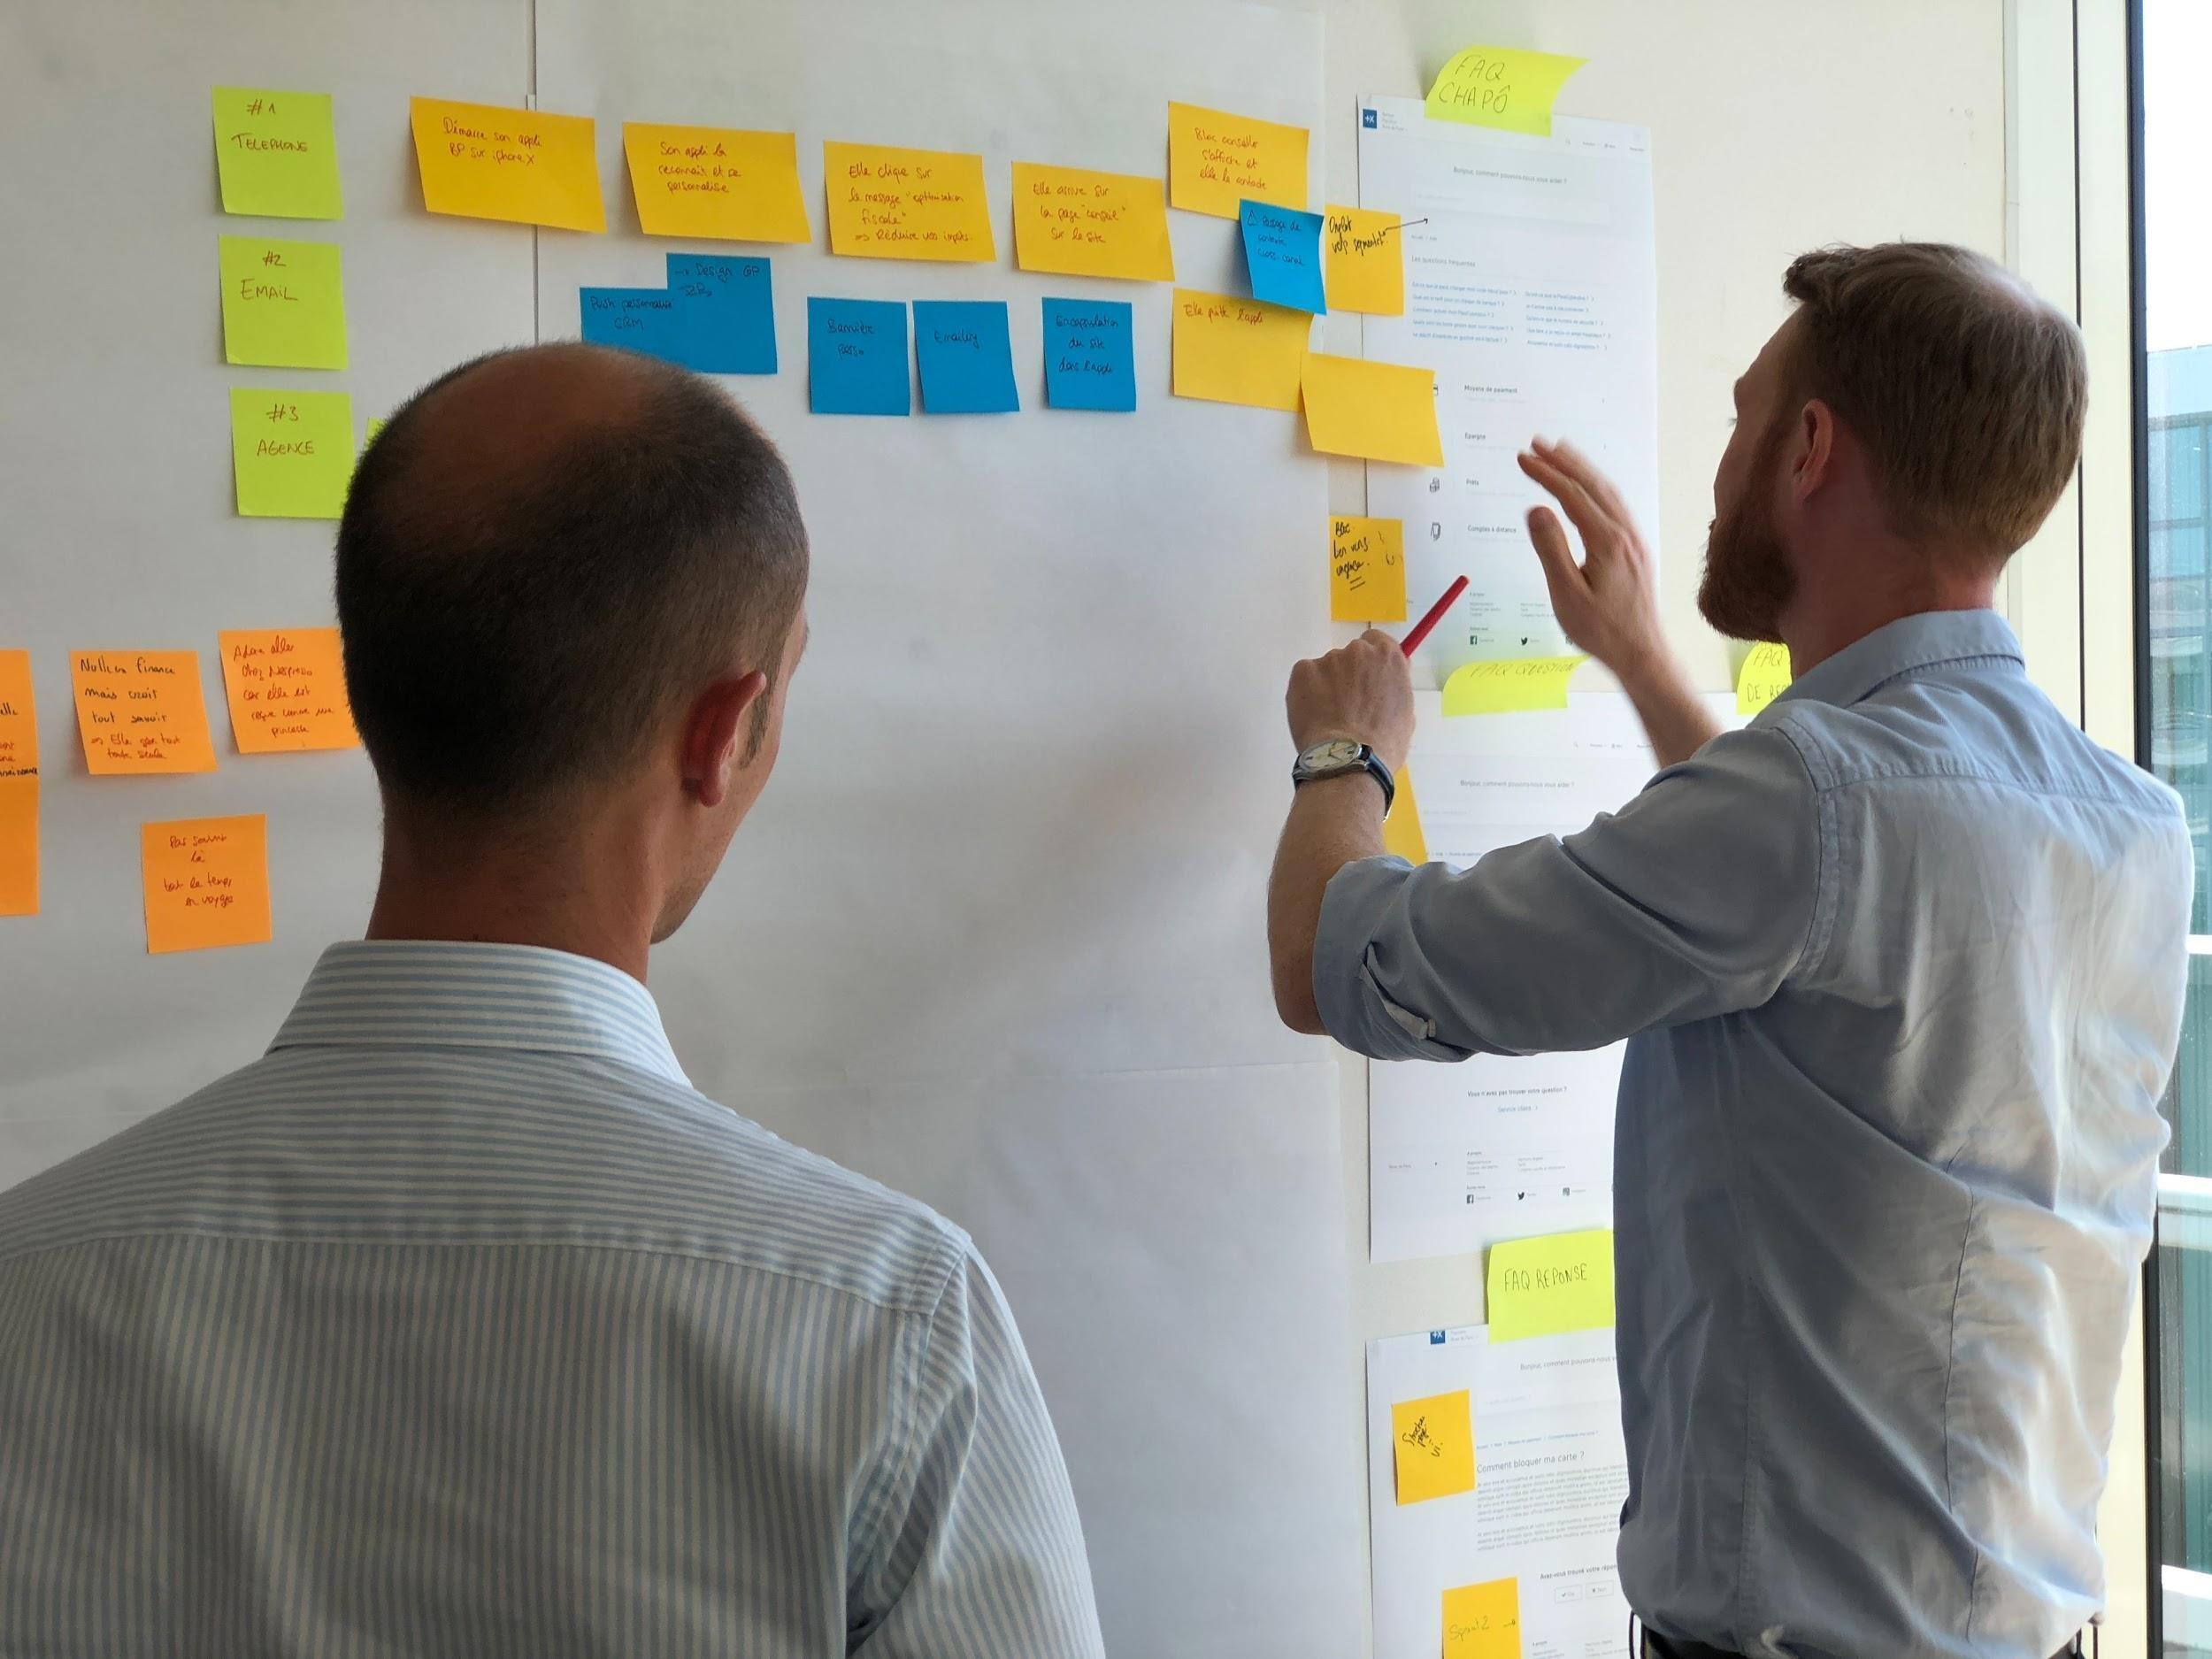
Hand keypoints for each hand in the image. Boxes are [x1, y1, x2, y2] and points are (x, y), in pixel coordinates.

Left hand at [1287, 629, 1413, 773]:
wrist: (1349, 759)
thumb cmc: (1383, 744)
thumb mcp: (1405, 712)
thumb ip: (1393, 687)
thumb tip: (1385, 683)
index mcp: (1388, 657)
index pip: (1377, 642)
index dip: (1370, 661)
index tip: (1366, 677)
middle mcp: (1358, 651)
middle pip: (1350, 655)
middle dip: (1348, 675)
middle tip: (1347, 705)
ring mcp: (1328, 659)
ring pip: (1326, 669)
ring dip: (1326, 686)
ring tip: (1329, 718)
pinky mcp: (1302, 670)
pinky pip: (1305, 679)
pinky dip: (1306, 694)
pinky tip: (1313, 717)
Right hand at [1517, 437, 1667, 682]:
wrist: (1642, 652)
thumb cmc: (1602, 630)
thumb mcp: (1567, 594)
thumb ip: (1551, 549)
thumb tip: (1536, 509)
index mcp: (1607, 541)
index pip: (1572, 495)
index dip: (1545, 473)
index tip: (1522, 458)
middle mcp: (1625, 532)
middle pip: (1592, 484)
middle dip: (1563, 460)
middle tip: (1536, 442)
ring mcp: (1634, 538)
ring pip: (1607, 491)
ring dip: (1582, 468)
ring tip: (1559, 451)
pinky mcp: (1636, 547)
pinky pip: (1616, 504)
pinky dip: (1597, 486)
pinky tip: (1587, 486)